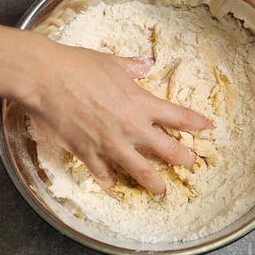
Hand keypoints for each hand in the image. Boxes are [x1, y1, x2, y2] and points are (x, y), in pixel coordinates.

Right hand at [25, 41, 212, 195]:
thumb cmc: (78, 65)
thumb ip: (132, 68)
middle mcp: (131, 127)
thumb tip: (146, 64)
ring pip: (141, 171)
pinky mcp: (88, 154)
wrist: (45, 78)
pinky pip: (103, 175)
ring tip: (161, 191)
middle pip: (168, 150)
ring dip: (155, 183)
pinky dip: (109, 183)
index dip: (197, 124)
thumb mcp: (111, 63)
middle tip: (192, 165)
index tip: (209, 128)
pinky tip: (114, 188)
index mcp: (141, 102)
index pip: (178, 117)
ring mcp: (110, 144)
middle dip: (184, 160)